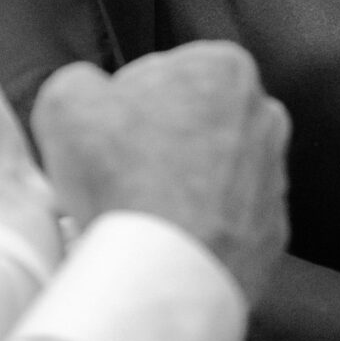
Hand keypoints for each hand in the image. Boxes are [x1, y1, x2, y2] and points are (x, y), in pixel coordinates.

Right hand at [30, 41, 290, 302]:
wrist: (167, 272)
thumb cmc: (121, 179)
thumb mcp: (66, 102)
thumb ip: (79, 81)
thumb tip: (88, 94)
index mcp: (224, 68)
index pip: (158, 74)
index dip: (119, 106)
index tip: (103, 137)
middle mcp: (263, 116)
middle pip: (189, 122)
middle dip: (156, 143)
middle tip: (115, 176)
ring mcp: (273, 176)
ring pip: (210, 171)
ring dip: (178, 185)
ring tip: (137, 212)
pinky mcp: (272, 231)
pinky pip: (224, 220)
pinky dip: (197, 227)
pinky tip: (164, 239)